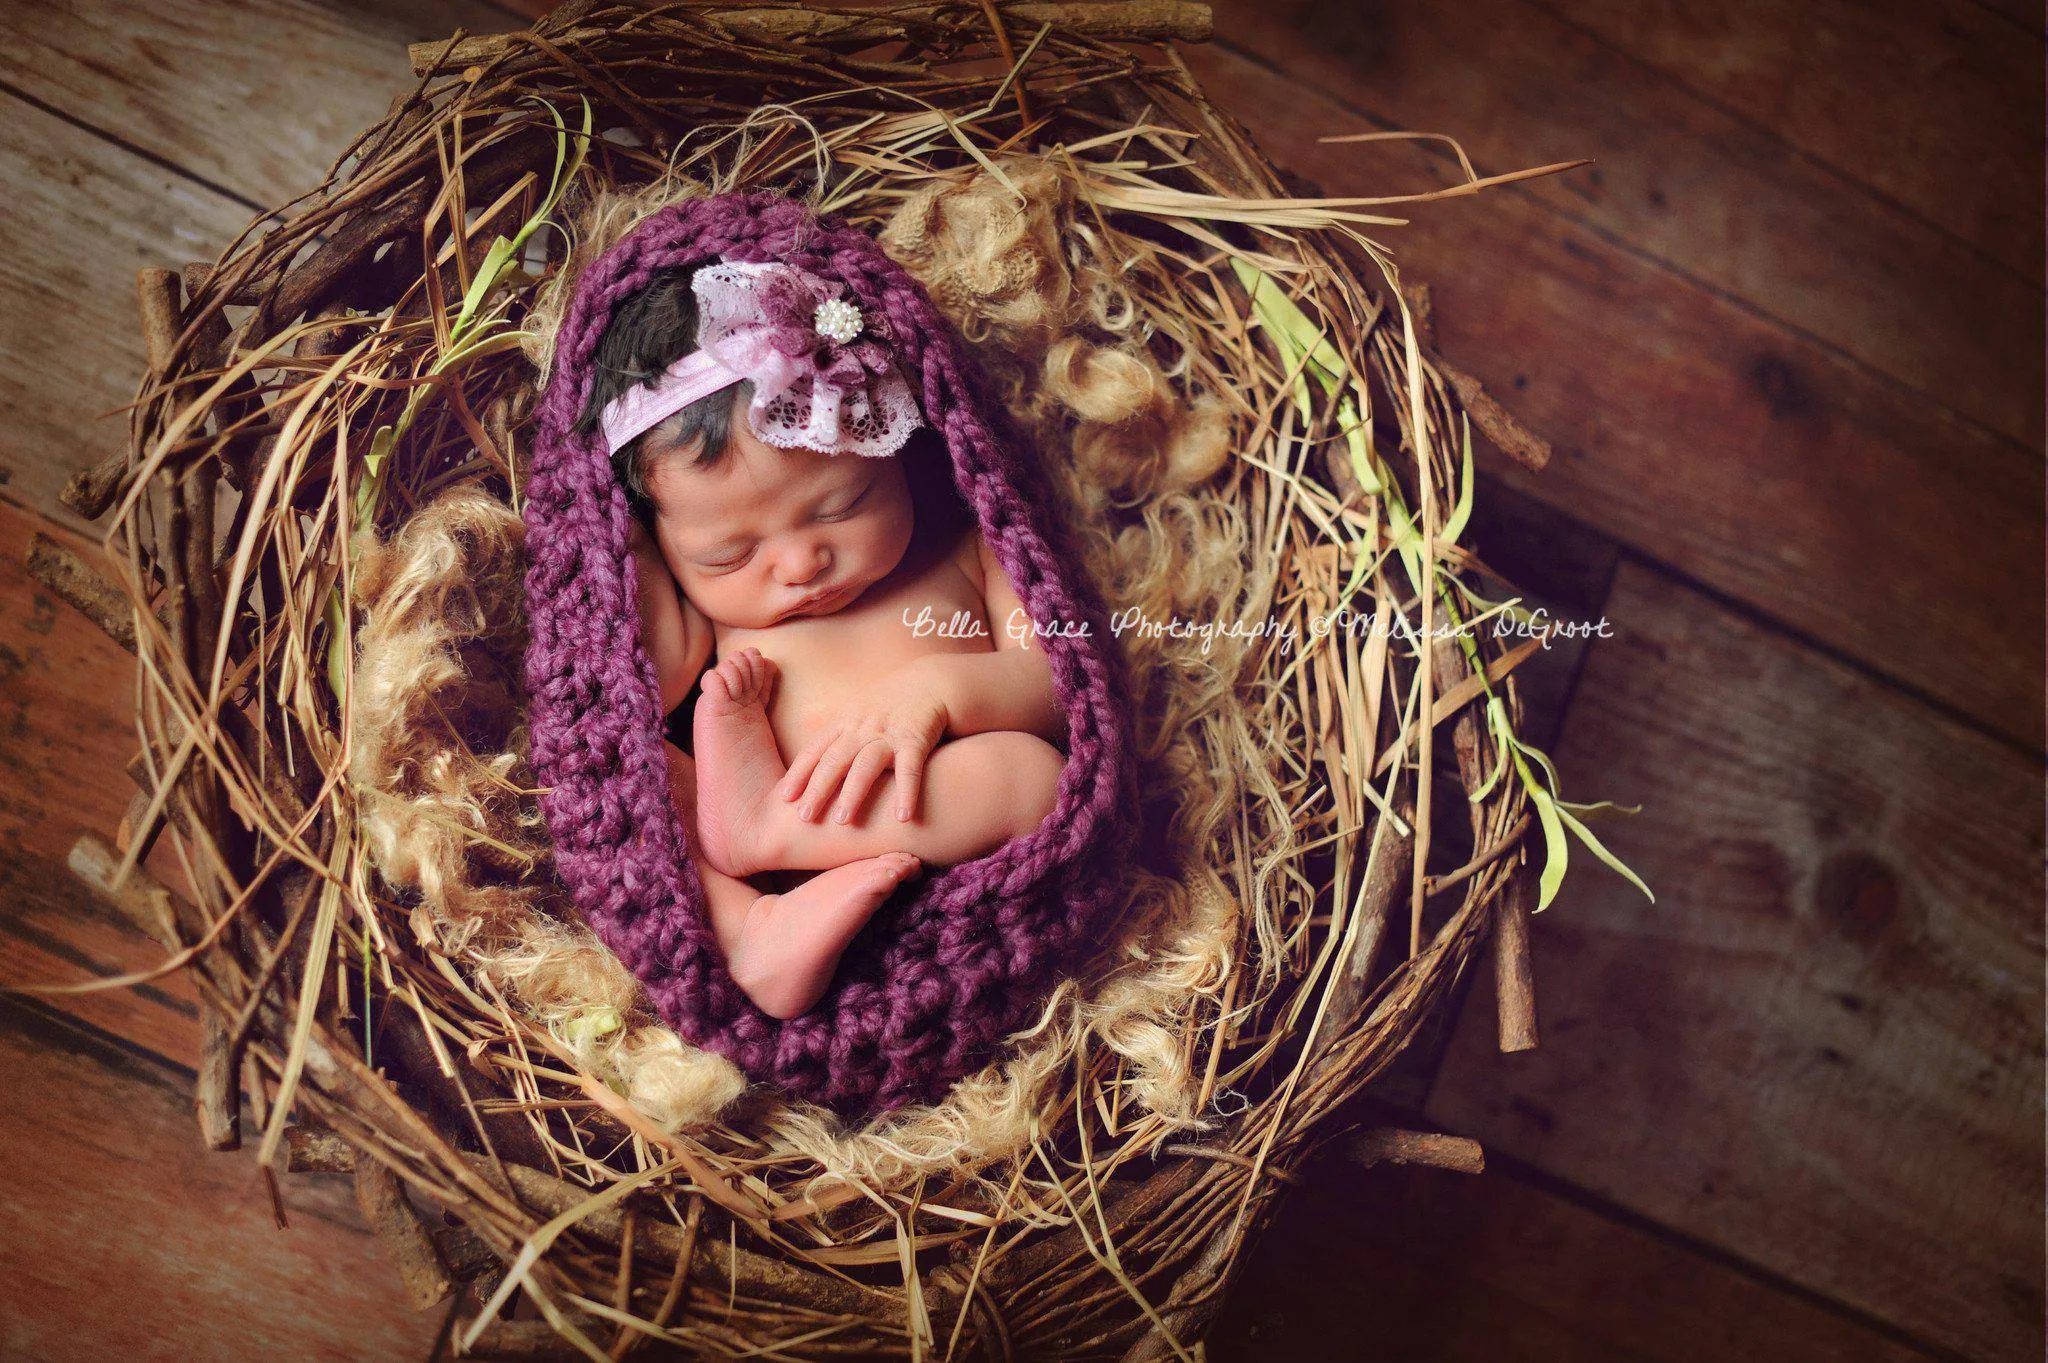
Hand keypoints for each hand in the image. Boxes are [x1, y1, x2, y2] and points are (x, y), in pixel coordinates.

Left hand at [776, 661, 948, 823]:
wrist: (934, 681)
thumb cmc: (894, 702)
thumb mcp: (859, 710)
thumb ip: (838, 734)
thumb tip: (813, 764)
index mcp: (845, 721)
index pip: (815, 749)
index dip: (798, 773)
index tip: (783, 797)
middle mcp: (862, 727)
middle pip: (834, 759)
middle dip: (817, 788)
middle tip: (804, 817)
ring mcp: (889, 733)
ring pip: (866, 764)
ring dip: (852, 793)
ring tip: (841, 821)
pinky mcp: (916, 739)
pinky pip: (910, 768)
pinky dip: (907, 792)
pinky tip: (903, 817)